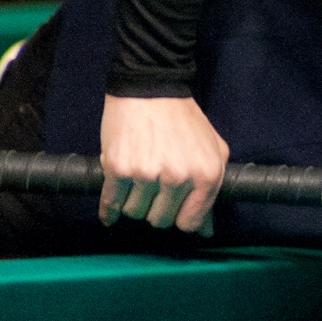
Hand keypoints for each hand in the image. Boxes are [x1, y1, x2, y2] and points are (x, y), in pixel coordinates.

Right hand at [99, 94, 228, 233]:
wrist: (151, 89)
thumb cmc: (185, 120)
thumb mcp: (213, 150)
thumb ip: (212, 190)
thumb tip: (206, 231)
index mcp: (207, 175)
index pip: (190, 222)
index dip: (180, 218)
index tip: (173, 209)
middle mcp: (179, 178)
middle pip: (160, 220)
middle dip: (155, 208)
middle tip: (153, 190)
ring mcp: (148, 174)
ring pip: (135, 212)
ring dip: (134, 202)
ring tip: (138, 182)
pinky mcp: (119, 169)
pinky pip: (111, 203)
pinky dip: (109, 211)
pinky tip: (110, 214)